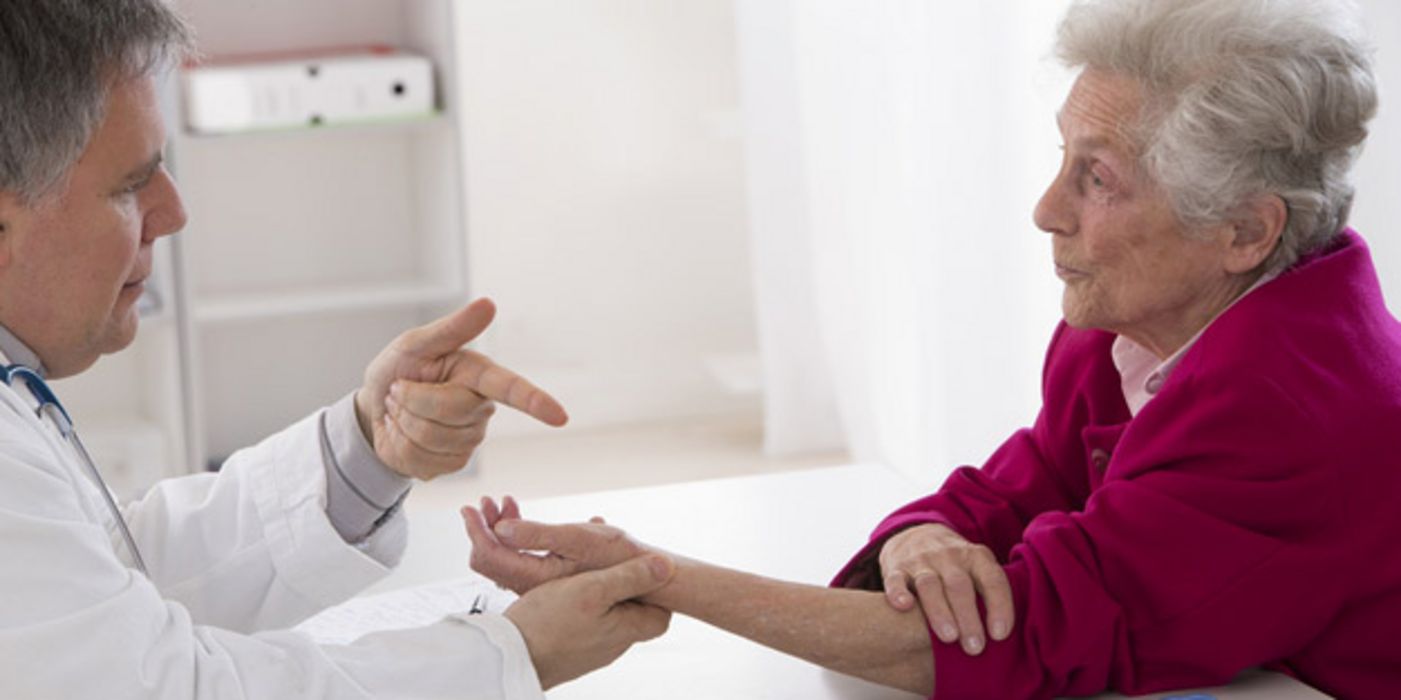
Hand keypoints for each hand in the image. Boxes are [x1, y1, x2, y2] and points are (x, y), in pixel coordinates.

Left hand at [355, 298, 568, 479]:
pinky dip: (400, 445)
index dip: (535, 402)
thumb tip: (488, 304)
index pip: (511, 388)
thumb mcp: (414, 344)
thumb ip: (451, 329)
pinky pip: (423, 459)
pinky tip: (403, 434)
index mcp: (478, 373)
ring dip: (403, 422)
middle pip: (451, 410)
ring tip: (401, 411)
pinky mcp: (451, 463)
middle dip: (412, 399)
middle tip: (399, 391)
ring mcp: (469, 438)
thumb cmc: (399, 370)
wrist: (374, 410)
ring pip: (434, 436)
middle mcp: (481, 406)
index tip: (559, 417)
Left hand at [462, 501, 645, 593]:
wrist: (650, 578)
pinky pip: (521, 561)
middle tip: (490, 501)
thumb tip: (501, 530)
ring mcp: (541, 585)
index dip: (476, 530)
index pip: (489, 557)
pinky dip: (517, 538)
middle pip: (492, 559)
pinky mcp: (551, 581)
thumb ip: (538, 535)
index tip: (471, 507)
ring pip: (507, 559)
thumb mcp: (579, 539)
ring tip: (507, 505)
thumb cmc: (620, 558)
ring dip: (502, 530)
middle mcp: (533, 585)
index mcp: (535, 577)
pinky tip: (529, 520)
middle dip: (486, 527)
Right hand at [505, 554, 674, 688]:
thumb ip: (630, 577)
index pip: (660, 615)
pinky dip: (578, 603)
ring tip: (577, 570)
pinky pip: (583, 622)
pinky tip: (559, 591)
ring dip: (597, 591)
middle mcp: (612, 644)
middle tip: (606, 562)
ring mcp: (590, 649)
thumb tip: (667, 567)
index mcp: (625, 630)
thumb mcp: (593, 589)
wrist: (508, 657)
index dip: (656, 591)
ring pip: (605, 615)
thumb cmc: (549, 623)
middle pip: (632, 612)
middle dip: (623, 584)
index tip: (642, 569)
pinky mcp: (568, 649)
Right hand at [878, 523, 1013, 655]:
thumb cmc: (956, 566)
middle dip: (968, 617)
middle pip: (959, 585)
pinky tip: (904, 607)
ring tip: (949, 638)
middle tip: (975, 647)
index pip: (992, 579)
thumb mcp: (977, 569)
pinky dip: (898, 593)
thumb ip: (989, 594)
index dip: (999, 605)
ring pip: (929, 584)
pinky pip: (895, 579)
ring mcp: (921, 561)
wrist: (916, 534)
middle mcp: (949, 556)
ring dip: (940, 611)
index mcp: (976, 557)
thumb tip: (1003, 638)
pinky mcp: (896, 568)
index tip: (999, 634)